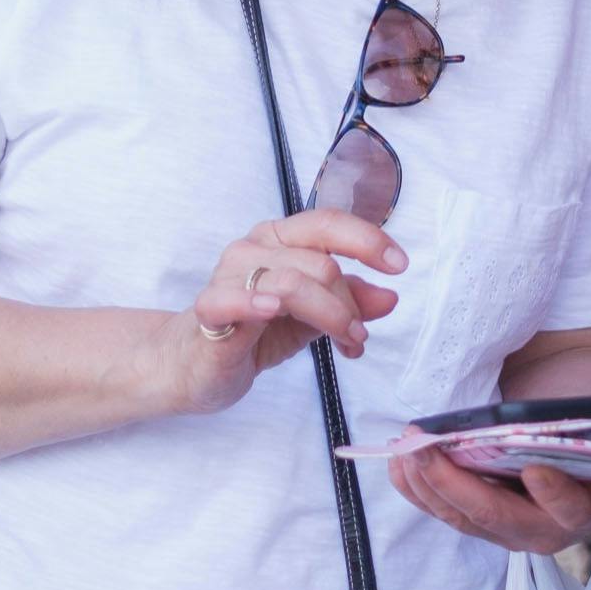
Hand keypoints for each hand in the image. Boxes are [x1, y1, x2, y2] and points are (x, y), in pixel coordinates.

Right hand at [157, 210, 405, 415]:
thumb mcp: (310, 318)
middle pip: (320, 264)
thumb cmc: (252, 333)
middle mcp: (254, 247)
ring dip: (330, 315)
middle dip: (350, 305)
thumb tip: (390, 296)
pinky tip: (272, 310)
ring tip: (346, 343)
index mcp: (280, 239)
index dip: (368, 240)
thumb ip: (348, 303)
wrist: (191, 366)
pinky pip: (232, 299)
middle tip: (359, 337)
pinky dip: (255, 302)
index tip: (399, 266)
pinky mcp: (207, 310)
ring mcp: (228, 276)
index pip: (328, 223)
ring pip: (293, 283)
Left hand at [391, 442, 590, 553]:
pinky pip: (446, 512)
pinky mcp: (481, 519)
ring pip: (462, 518)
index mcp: (589, 504)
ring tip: (406, 448)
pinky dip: (418, 489)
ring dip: (428, 484)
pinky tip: (399, 464)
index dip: (553, 493)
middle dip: (456, 484)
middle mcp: (547, 528)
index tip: (534, 469)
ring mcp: (509, 528)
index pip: (572, 507)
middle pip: (497, 517)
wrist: (582, 435)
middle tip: (428, 450)